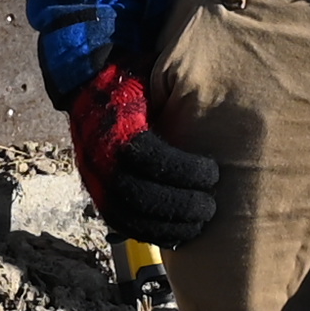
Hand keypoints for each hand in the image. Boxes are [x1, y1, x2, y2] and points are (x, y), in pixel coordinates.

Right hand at [67, 65, 226, 241]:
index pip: (148, 156)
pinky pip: (123, 224)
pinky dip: (152, 233)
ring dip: (168, 225)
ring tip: (200, 223)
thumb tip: (216, 91)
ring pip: (129, 216)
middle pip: (138, 194)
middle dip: (179, 205)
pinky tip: (180, 234)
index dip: (182, 170)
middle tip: (210, 206)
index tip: (212, 172)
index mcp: (114, 126)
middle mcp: (99, 157)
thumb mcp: (153, 76)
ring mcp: (95, 179)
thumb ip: (176, 90)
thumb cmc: (136, 84)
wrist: (93, 89)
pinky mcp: (98, 195)